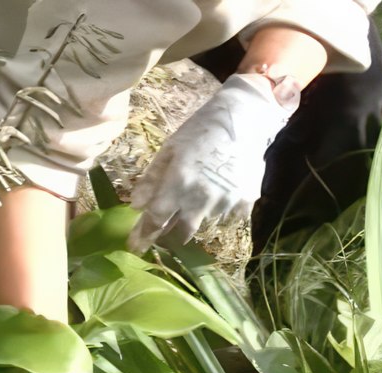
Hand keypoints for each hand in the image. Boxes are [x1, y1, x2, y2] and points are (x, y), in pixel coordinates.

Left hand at [128, 73, 299, 250]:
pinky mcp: (245, 201)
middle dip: (172, 236)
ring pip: (206, 222)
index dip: (144, 235)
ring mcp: (225, 202)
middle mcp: (201, 199)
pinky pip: (230, 216)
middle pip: (182, 232)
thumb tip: (135, 206)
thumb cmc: (201, 129)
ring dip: (198, 216)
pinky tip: (221, 192)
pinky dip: (222, 210)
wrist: (246, 116)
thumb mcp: (170, 148)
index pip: (156, 219)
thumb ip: (152, 179)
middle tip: (166, 234)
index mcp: (178, 183)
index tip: (135, 246)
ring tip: (201, 194)